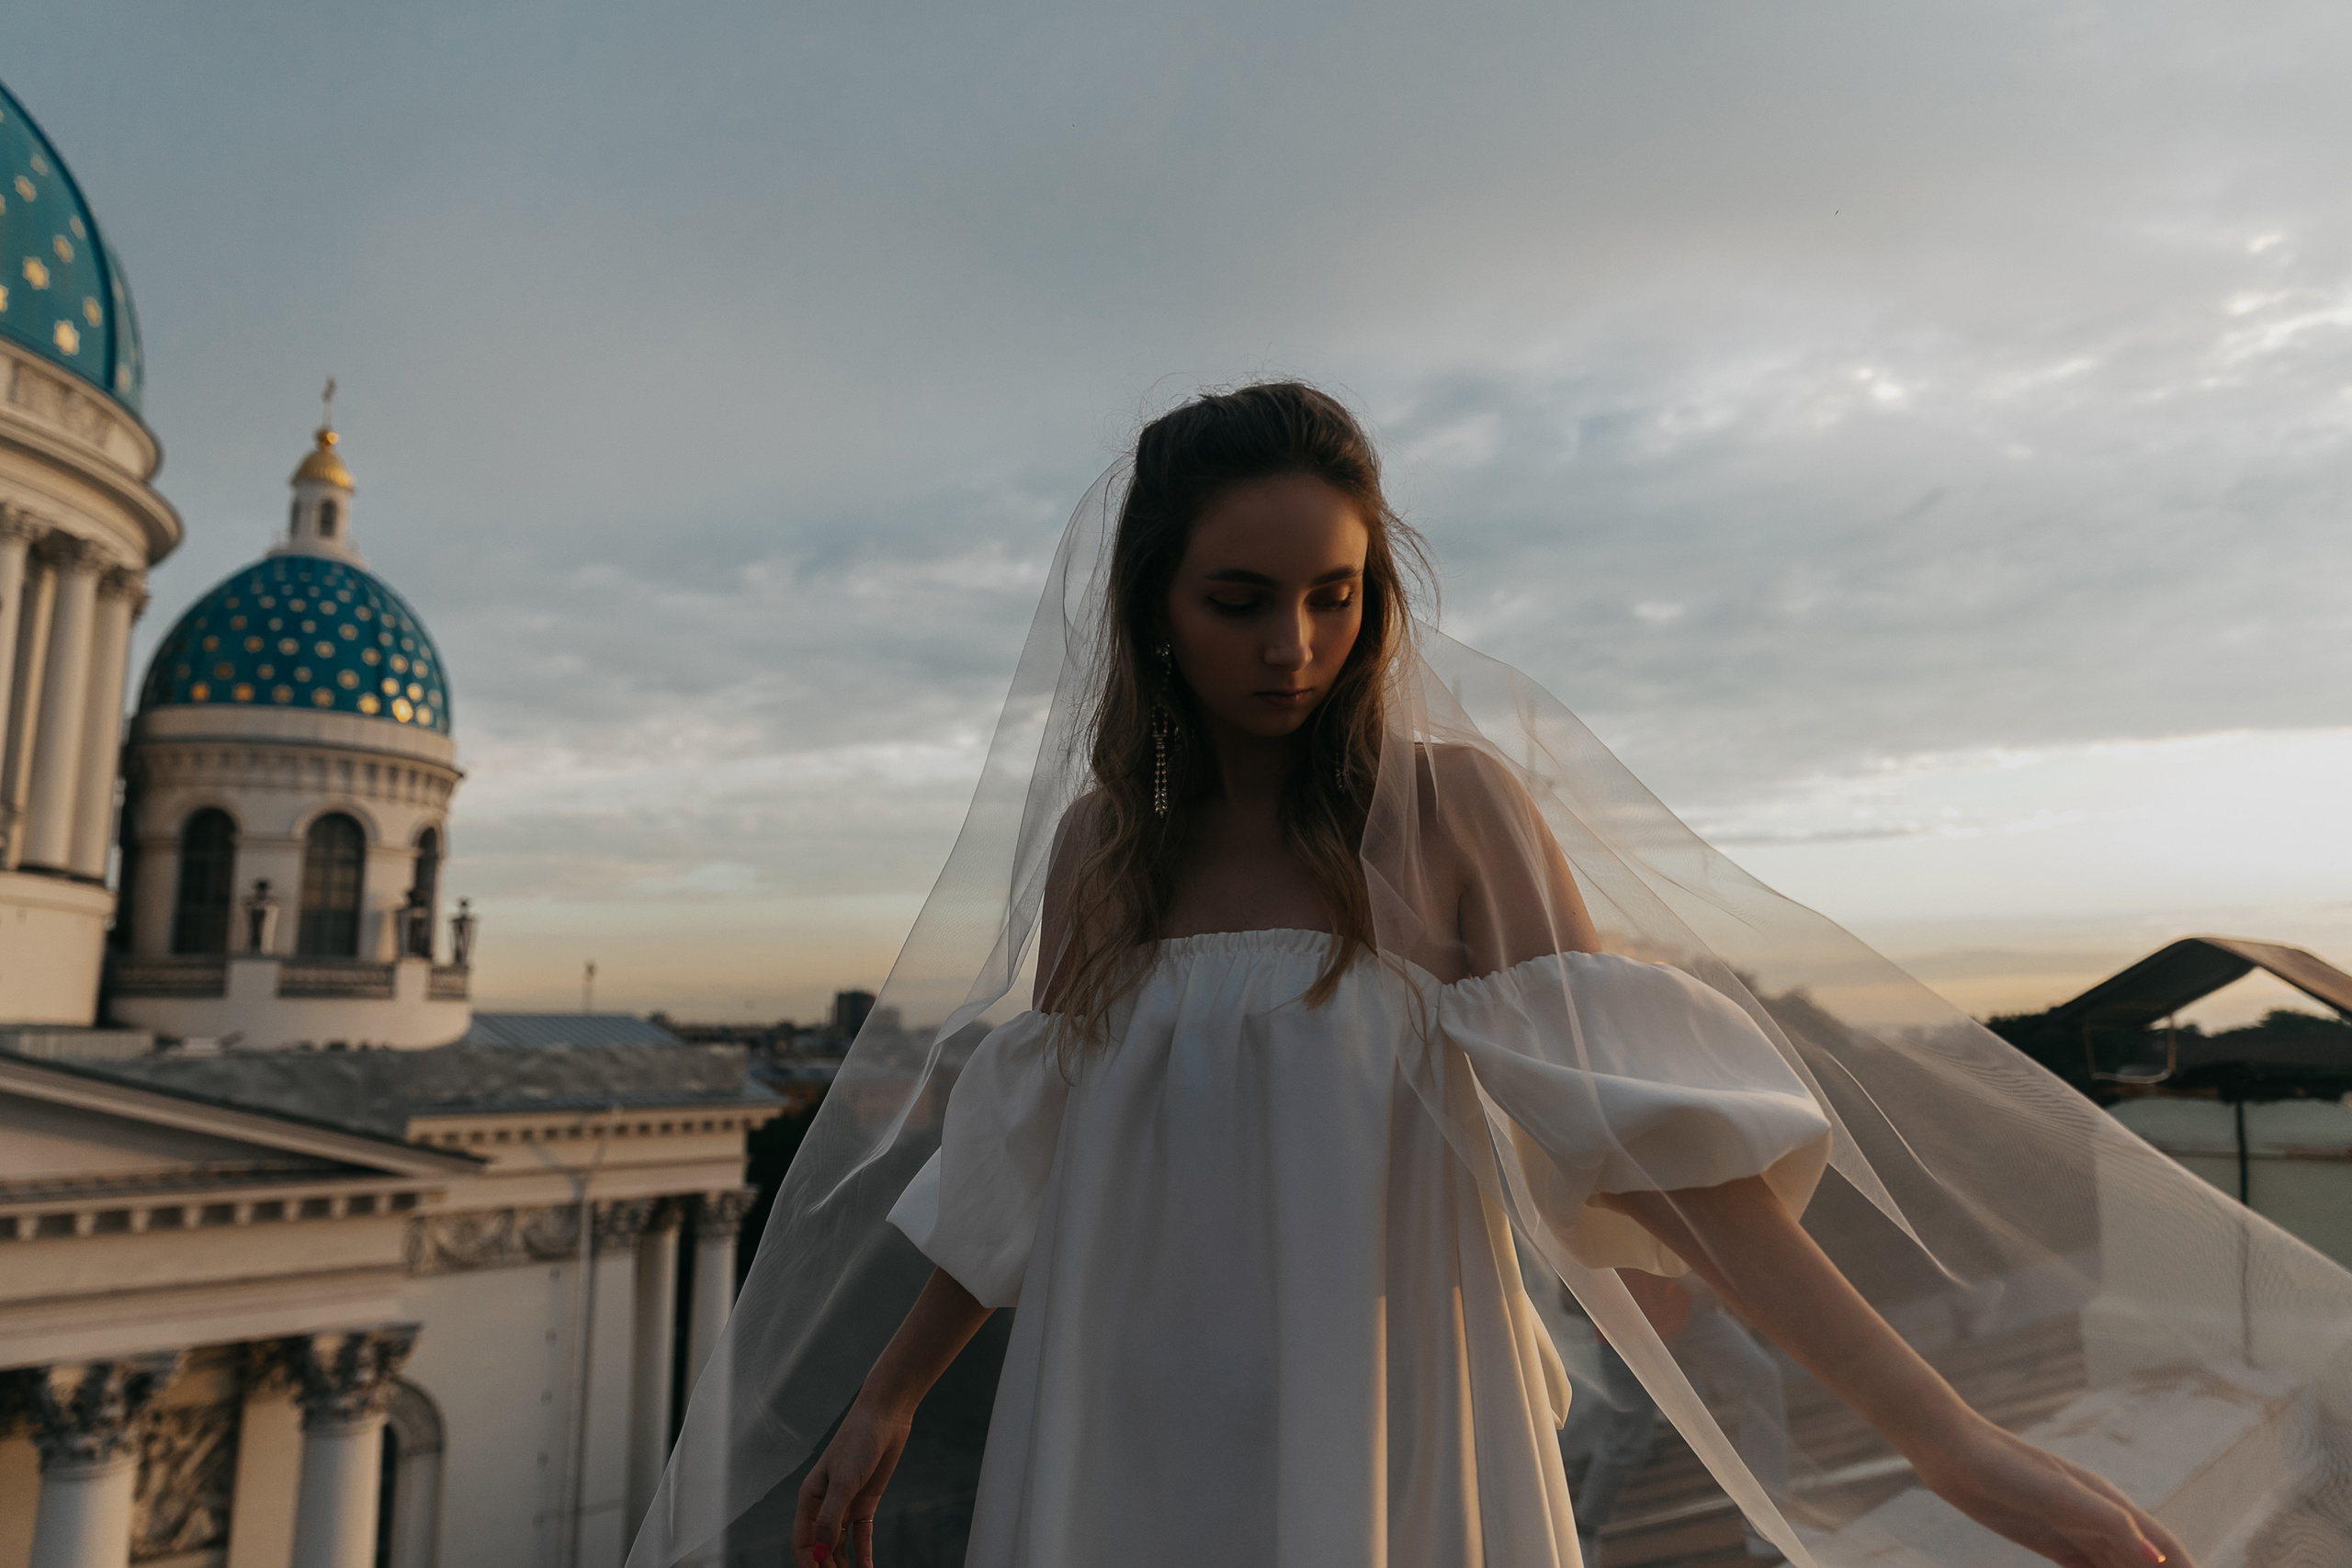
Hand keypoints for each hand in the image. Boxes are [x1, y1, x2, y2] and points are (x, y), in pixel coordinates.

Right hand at [793, 1400, 910, 1567]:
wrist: (886, 1417)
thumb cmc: (858, 1441)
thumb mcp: (843, 1481)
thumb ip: (830, 1518)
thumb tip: (819, 1553)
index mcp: (809, 1498)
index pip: (802, 1541)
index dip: (807, 1562)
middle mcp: (825, 1505)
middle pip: (821, 1546)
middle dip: (826, 1567)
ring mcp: (845, 1505)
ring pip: (840, 1546)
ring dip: (843, 1566)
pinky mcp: (865, 1503)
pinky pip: (861, 1536)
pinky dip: (863, 1555)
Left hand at [1915, 1416, 2191, 1567]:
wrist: (1951, 1450)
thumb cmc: (2005, 1465)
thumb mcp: (2059, 1492)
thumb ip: (2109, 1521)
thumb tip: (2157, 1557)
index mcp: (2112, 1506)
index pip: (2166, 1550)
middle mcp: (2101, 1519)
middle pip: (2148, 1564)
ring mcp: (2076, 1529)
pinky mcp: (2050, 1540)